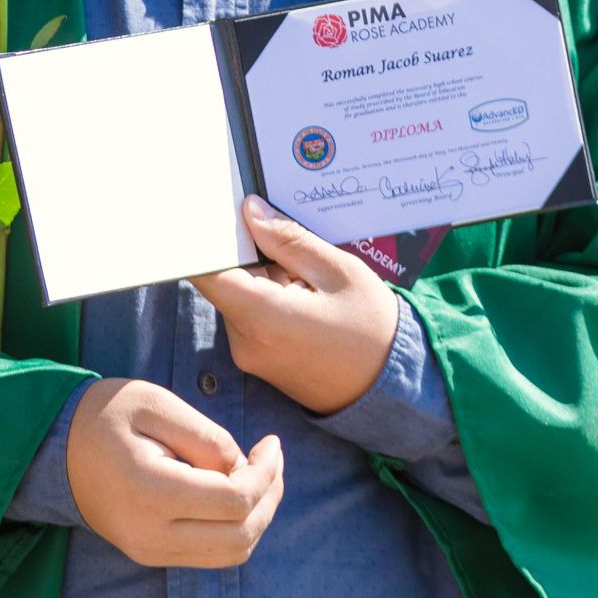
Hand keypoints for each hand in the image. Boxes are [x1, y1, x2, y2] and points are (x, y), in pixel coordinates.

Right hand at [66, 378, 283, 568]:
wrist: (55, 448)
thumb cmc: (106, 415)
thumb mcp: (157, 404)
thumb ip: (206, 437)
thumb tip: (242, 467)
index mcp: (151, 492)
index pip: (234, 501)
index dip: (267, 473)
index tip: (271, 442)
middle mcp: (151, 534)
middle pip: (241, 537)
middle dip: (270, 497)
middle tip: (273, 459)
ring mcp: (149, 550)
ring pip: (231, 554)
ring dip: (258, 517)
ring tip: (259, 474)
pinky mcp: (150, 554)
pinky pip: (211, 555)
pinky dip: (236, 528)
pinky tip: (234, 492)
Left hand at [190, 196, 397, 414]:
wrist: (392, 387)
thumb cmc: (372, 328)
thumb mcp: (337, 271)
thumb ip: (288, 239)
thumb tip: (250, 211)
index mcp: (261, 317)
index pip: (205, 271)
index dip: (206, 237)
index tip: (219, 211)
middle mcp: (245, 341)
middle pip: (223, 279)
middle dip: (247, 252)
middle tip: (284, 236)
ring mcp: (249, 354)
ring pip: (238, 295)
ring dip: (262, 275)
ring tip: (305, 271)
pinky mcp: (258, 359)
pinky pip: (250, 314)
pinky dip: (268, 296)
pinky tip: (303, 291)